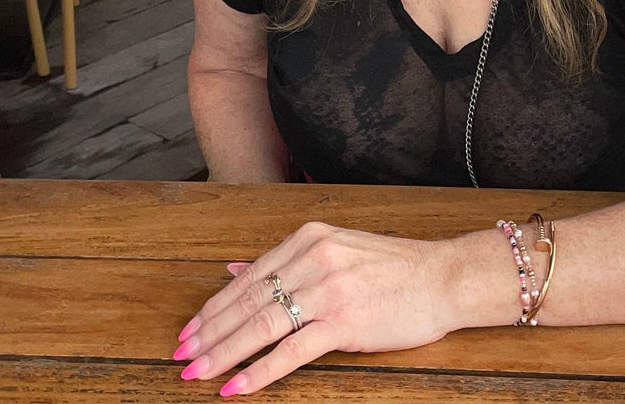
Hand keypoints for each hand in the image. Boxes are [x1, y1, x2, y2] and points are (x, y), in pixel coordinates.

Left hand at [172, 222, 455, 395]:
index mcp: (309, 237)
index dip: (214, 305)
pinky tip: (236, 387)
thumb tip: (233, 269)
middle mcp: (314, 257)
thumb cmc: (393, 267)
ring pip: (261, 326)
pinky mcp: (344, 322)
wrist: (444, 277)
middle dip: (209, 332)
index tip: (189, 328)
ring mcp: (328, 289)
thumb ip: (284, 260)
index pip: (250, 276)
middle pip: (248, 301)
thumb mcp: (336, 249)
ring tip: (196, 373)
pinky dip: (259, 372)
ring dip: (223, 353)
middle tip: (180, 355)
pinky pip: (291, 351)